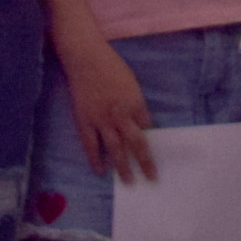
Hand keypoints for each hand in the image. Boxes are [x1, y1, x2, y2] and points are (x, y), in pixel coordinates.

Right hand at [65, 35, 158, 185]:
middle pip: (136, 143)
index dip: (152, 142)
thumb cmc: (112, 67)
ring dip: (122, 167)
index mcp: (136, 104)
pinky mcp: (84, 121)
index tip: (156, 155)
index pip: (148, 129)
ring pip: (115, 148)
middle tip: (151, 178)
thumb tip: (142, 123)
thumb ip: (137, 105)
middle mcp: (121, 115)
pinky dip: (95, 159)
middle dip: (145, 162)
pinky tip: (100, 171)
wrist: (86, 58)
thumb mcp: (132, 84)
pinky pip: (91, 145)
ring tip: (128, 182)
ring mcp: (101, 120)